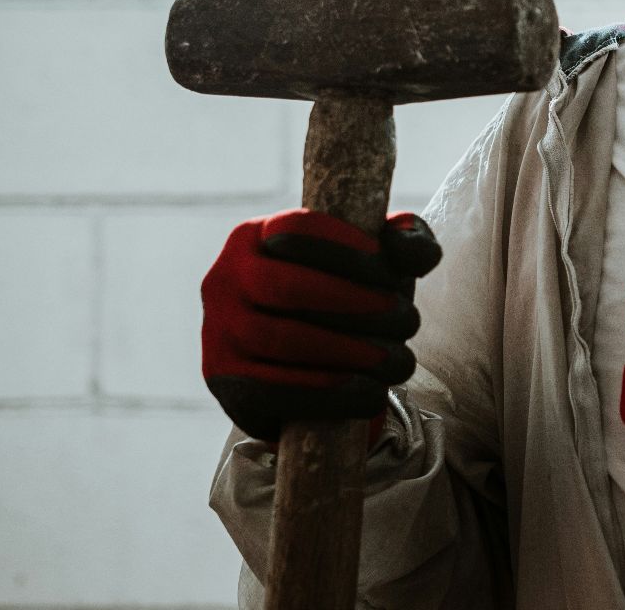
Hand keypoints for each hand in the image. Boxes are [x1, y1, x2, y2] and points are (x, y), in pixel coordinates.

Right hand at [201, 209, 441, 442]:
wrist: (314, 366)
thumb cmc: (350, 299)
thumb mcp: (380, 261)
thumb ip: (407, 241)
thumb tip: (404, 250)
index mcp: (256, 236)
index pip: (297, 230)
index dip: (351, 250)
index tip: (395, 275)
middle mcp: (225, 279)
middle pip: (288, 287)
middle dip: (358, 305)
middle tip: (407, 321)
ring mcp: (217, 332)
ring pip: (280, 339)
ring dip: (350, 352)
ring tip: (396, 361)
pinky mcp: (224, 383)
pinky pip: (271, 391)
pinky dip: (328, 394)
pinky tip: (369, 394)